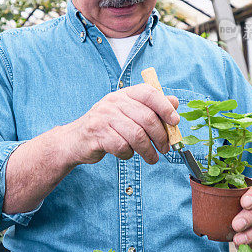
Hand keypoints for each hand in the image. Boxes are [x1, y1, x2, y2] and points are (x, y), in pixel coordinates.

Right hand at [64, 85, 178, 165]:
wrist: (76, 139)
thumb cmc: (108, 126)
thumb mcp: (128, 112)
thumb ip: (151, 107)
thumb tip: (174, 102)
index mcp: (124, 94)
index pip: (149, 93)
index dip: (165, 107)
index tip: (175, 121)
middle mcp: (114, 102)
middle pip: (147, 118)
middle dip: (161, 137)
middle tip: (166, 148)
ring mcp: (104, 117)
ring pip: (137, 135)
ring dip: (148, 151)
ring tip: (152, 158)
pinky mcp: (98, 134)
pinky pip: (123, 147)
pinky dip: (129, 154)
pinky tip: (127, 153)